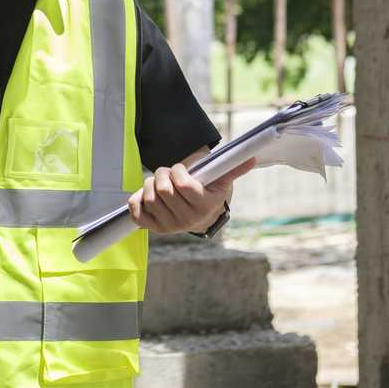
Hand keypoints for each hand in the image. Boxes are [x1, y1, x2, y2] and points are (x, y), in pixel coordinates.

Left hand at [127, 157, 256, 233]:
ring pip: (149, 198)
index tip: (180, 169)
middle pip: (163, 190)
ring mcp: (170, 226)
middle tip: (167, 172)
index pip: (183, 186)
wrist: (200, 215)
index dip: (178, 171)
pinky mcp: (155, 229)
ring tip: (159, 182)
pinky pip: (138, 213)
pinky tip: (147, 194)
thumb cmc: (208, 191)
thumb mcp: (221, 180)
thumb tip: (252, 158)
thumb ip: (233, 168)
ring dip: (150, 183)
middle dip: (162, 174)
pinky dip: (137, 200)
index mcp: (204, 207)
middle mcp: (188, 221)